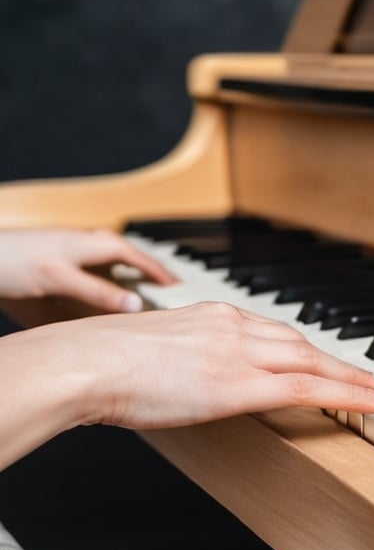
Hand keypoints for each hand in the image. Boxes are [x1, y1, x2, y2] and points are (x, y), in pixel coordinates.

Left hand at [0, 228, 175, 311]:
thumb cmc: (12, 261)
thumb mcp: (61, 280)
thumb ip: (99, 294)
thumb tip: (136, 306)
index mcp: (96, 243)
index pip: (142, 258)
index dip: (163, 276)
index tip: (181, 290)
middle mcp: (89, 243)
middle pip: (131, 256)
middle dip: (151, 272)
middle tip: (168, 290)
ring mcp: (75, 249)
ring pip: (115, 261)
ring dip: (131, 275)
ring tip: (143, 293)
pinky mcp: (62, 260)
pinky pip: (98, 268)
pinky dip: (110, 281)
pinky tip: (105, 295)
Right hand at [2, 302, 373, 435]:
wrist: (85, 363)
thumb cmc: (104, 363)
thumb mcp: (155, 349)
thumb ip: (186, 356)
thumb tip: (195, 375)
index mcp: (214, 316)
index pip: (276, 331)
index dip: (308, 348)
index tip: (327, 357)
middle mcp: (236, 327)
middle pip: (304, 344)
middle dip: (341, 361)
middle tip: (371, 376)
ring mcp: (242, 353)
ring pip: (315, 363)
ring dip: (354, 379)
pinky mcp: (242, 383)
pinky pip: (309, 387)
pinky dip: (348, 394)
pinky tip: (372, 402)